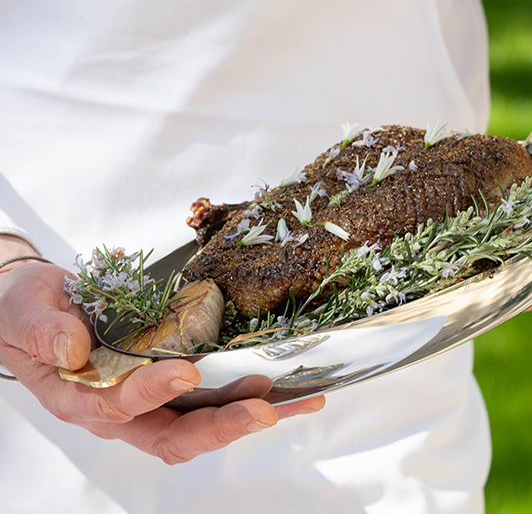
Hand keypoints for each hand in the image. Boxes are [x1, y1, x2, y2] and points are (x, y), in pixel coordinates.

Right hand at [0, 256, 323, 462]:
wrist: (32, 306)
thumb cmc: (26, 311)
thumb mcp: (24, 311)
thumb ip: (43, 329)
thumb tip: (71, 346)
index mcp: (80, 397)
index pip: (120, 404)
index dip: (153, 391)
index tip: (185, 371)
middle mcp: (118, 410)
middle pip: (173, 434)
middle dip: (221, 425)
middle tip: (265, 408)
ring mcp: (147, 400)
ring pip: (200, 423)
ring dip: (247, 414)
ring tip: (295, 399)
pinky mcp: (168, 383)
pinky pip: (209, 399)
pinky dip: (247, 396)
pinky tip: (284, 387)